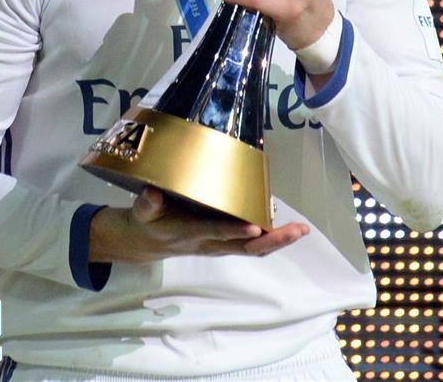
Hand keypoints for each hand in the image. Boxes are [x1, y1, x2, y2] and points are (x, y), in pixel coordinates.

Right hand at [89, 187, 308, 262]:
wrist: (146, 243)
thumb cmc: (147, 222)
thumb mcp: (142, 212)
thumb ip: (147, 203)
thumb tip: (152, 192)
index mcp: (190, 233)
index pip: (216, 232)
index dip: (235, 230)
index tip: (256, 224)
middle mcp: (209, 243)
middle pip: (246, 247)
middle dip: (273, 240)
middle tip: (297, 230)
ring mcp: (218, 246)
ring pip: (253, 249)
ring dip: (278, 241)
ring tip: (300, 230)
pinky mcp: (223, 244)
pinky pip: (250, 246)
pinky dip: (270, 239)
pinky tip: (286, 230)